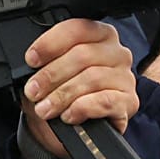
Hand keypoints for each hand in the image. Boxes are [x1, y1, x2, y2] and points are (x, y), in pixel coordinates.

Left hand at [18, 18, 138, 157]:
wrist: (81, 129)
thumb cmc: (67, 92)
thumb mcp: (53, 72)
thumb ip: (45, 62)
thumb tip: (30, 65)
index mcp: (99, 35)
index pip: (77, 29)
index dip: (50, 44)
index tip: (31, 60)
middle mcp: (116, 52)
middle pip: (82, 55)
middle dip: (51, 75)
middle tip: (33, 91)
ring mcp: (125, 77)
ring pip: (92, 78)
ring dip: (62, 95)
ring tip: (45, 108)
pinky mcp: (129, 101)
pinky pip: (105, 101)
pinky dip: (82, 108)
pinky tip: (69, 115)